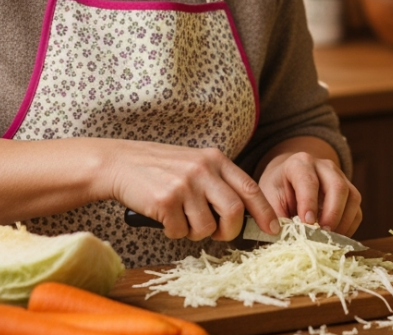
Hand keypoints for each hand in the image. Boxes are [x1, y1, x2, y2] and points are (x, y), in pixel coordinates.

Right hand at [100, 140, 279, 242]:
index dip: (265, 212)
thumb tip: (244, 215)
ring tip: (182, 219)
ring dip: (196, 232)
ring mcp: (184, 185)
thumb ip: (218, 182)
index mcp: (215, 159)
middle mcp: (203, 170)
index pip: (250, 188)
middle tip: (219, 233)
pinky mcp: (165, 201)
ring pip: (206, 227)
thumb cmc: (160, 167)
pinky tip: (164, 217)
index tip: (273, 229)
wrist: (120, 163)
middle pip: (234, 211)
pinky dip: (174, 232)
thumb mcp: (195, 163)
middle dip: (230, 230)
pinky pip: (180, 232)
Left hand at [257, 137, 361, 236]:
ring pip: (352, 197)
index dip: (309, 203)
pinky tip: (336, 237)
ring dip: (343, 221)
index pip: (309, 181)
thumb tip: (287, 237)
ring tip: (329, 239)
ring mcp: (340, 177)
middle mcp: (324, 166)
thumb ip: (276, 215)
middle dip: (332, 213)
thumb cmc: (278, 189)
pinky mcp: (349, 192)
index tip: (307, 223)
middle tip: (323, 234)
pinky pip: (356, 210)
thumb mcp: (269, 197)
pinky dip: (349, 226)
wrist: (288, 177)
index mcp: (300, 163)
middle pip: (337, 187)